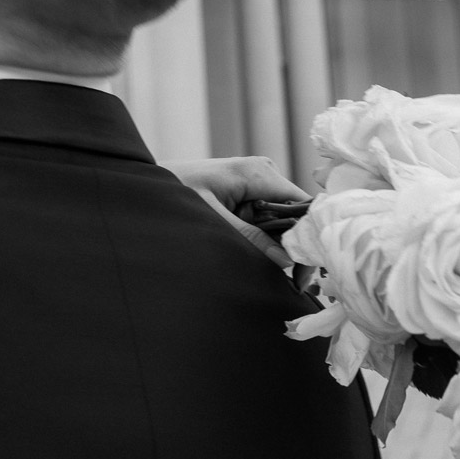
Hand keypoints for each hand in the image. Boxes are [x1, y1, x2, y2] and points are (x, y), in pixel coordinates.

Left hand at [163, 156, 308, 270]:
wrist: (151, 183)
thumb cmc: (176, 191)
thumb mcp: (211, 218)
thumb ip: (248, 237)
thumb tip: (285, 260)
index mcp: (258, 172)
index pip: (302, 205)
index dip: (308, 239)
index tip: (304, 273)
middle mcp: (265, 173)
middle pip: (298, 215)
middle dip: (299, 250)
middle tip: (297, 286)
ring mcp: (260, 182)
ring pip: (287, 220)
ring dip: (286, 248)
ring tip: (288, 280)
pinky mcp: (252, 193)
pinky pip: (273, 218)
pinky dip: (273, 241)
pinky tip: (272, 263)